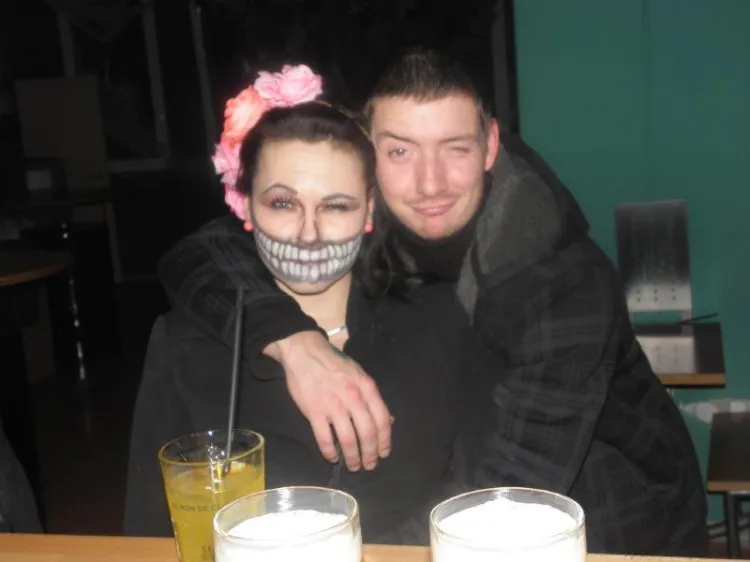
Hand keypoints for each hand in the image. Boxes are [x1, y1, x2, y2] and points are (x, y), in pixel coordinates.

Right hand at [266, 331, 391, 470]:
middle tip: (370, 465)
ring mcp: (333, 406)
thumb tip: (388, 420)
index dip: (385, 440)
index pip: (382, 419)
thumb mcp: (360, 374)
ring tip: (353, 466)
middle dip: (370, 454)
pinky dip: (330, 452)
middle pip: (367, 433)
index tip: (384, 453)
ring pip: (348, 440)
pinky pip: (324, 439)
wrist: (305, 351)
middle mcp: (353, 398)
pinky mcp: (314, 412)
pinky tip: (332, 457)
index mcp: (367, 387)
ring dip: (352, 457)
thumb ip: (372, 397)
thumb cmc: (335, 363)